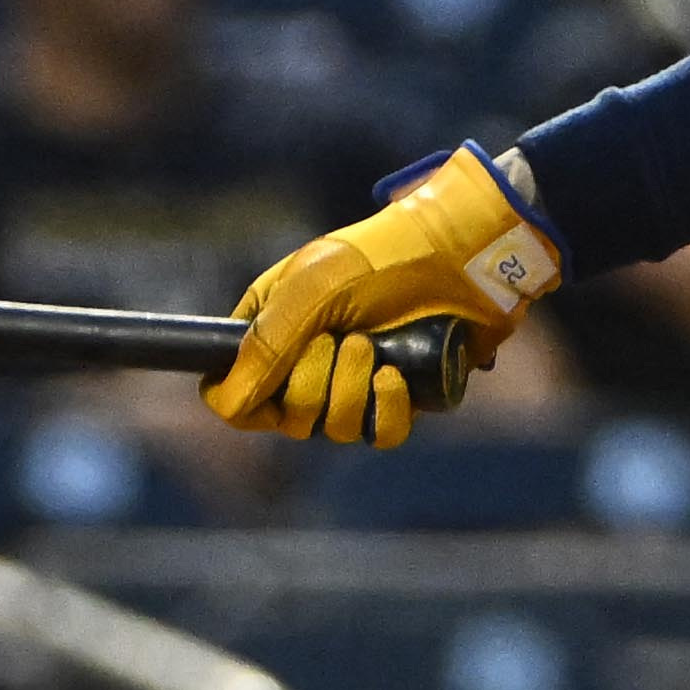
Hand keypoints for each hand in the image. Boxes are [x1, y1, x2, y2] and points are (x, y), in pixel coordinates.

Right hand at [208, 146, 558, 446]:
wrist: (459, 255)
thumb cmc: (381, 257)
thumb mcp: (311, 287)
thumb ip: (266, 344)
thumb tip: (229, 404)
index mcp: (271, 329)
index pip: (232, 396)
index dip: (244, 399)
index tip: (270, 380)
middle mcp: (306, 363)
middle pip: (284, 418)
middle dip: (311, 384)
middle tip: (339, 339)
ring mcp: (354, 383)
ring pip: (331, 430)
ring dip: (350, 391)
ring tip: (371, 346)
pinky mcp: (398, 398)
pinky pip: (378, 435)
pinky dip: (385, 409)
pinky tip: (397, 376)